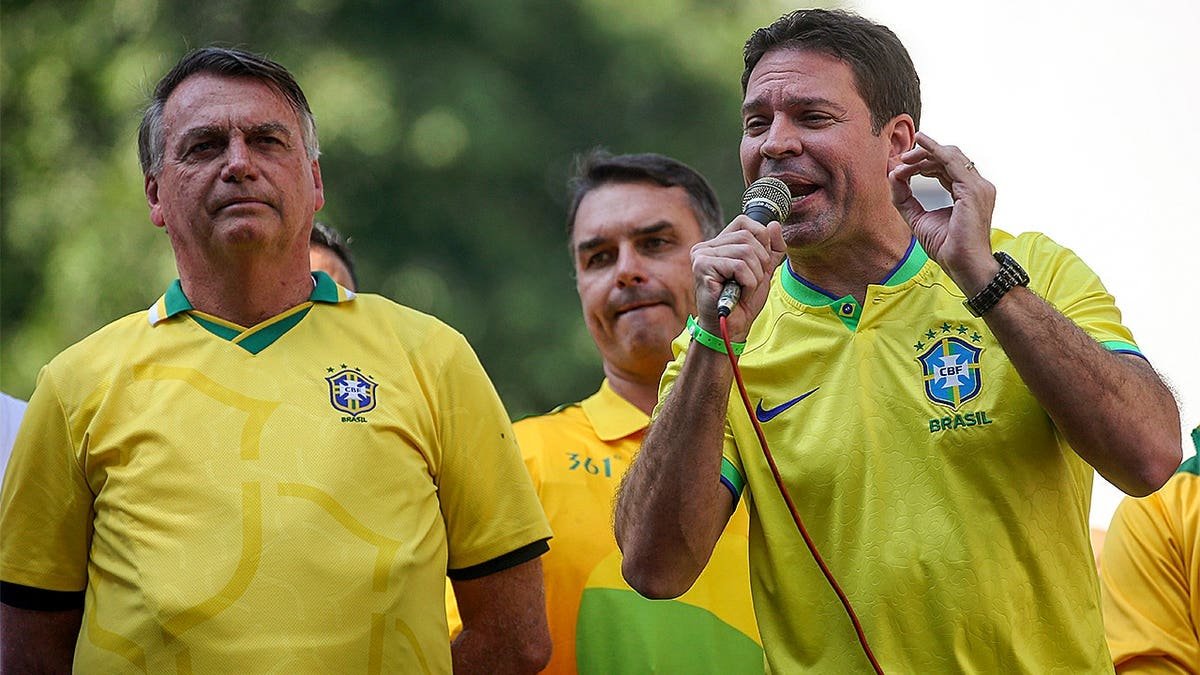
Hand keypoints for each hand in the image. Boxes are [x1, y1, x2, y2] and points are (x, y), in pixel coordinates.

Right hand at [691, 215, 785, 340]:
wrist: (730, 328)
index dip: (760, 237)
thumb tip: (774, 225)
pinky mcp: (702, 267)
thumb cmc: (741, 302)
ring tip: (743, 289)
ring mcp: (702, 255)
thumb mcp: (763, 271)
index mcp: (718, 244)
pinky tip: (738, 294)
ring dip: (754, 276)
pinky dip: (748, 283)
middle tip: (750, 282)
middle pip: (748, 236)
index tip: (760, 261)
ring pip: (746, 251)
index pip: (744, 222)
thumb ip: (771, 249)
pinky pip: (739, 266)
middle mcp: (706, 246)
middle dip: (760, 263)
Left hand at [889, 132, 998, 294]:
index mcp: (967, 192)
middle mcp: (976, 186)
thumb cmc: (947, 247)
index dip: (922, 164)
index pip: (945, 168)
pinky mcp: (972, 189)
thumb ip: (905, 198)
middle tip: (900, 159)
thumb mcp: (918, 218)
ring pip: (949, 156)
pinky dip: (934, 151)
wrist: (962, 265)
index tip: (900, 167)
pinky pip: (951, 161)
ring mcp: (977, 186)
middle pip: (948, 158)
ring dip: (924, 154)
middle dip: (922, 155)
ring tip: (903, 158)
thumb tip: (892, 176)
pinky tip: (920, 144)